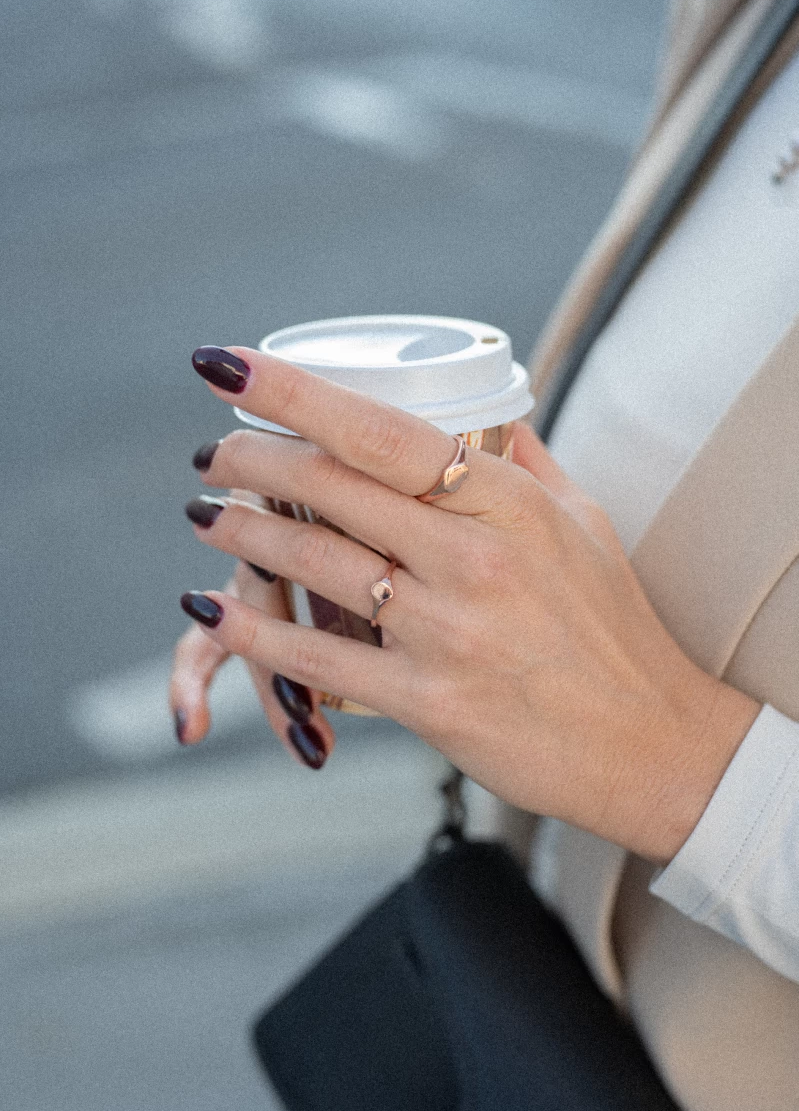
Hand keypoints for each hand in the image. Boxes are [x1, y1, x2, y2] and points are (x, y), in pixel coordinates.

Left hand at [179, 345, 760, 861]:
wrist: (649, 744)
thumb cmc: (613, 629)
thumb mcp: (584, 523)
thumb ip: (523, 462)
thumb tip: (483, 407)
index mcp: (511, 504)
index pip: (382, 430)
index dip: (292, 391)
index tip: (228, 366)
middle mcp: (475, 560)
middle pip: (331, 486)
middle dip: (250, 455)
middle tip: (213, 449)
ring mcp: (448, 632)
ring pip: (314, 562)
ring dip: (241, 530)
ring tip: (205, 512)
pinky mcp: (429, 703)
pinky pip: (318, 659)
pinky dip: (254, 631)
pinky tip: (210, 608)